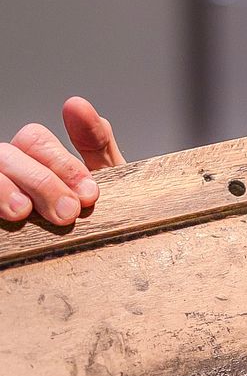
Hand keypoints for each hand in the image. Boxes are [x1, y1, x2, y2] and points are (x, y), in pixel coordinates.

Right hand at [1, 97, 122, 225]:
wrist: (101, 270)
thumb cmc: (100, 222)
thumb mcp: (106, 182)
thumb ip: (95, 143)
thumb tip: (75, 105)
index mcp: (38, 161)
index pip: (34, 141)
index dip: (61, 163)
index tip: (89, 194)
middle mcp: (12, 174)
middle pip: (8, 155)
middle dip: (41, 182)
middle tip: (68, 213)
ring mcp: (1, 194)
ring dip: (3, 188)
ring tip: (23, 213)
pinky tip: (6, 219)